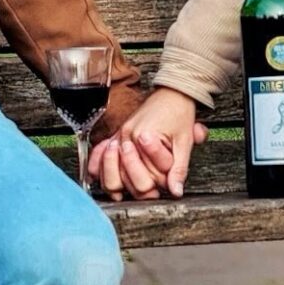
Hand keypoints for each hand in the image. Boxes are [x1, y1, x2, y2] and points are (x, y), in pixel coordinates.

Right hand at [89, 87, 206, 199]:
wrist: (172, 93)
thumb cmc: (178, 112)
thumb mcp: (184, 141)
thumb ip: (179, 168)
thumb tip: (176, 191)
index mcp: (142, 137)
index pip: (147, 177)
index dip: (159, 184)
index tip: (166, 182)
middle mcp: (126, 137)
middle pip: (125, 179)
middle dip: (142, 186)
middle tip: (155, 187)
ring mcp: (119, 136)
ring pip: (110, 174)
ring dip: (122, 184)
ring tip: (136, 186)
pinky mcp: (117, 135)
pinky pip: (99, 156)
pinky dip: (100, 168)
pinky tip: (102, 177)